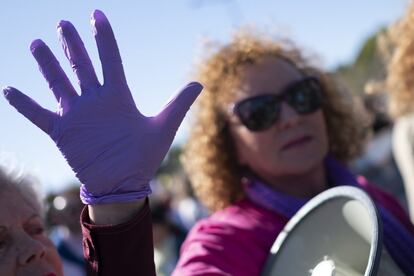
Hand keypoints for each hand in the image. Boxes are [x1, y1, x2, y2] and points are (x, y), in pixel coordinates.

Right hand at [3, 10, 202, 204]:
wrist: (124, 185)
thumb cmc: (144, 157)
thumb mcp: (163, 127)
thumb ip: (179, 103)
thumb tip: (201, 82)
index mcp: (118, 96)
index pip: (110, 59)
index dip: (104, 37)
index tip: (97, 14)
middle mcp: (95, 101)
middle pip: (81, 66)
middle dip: (72, 45)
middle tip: (63, 24)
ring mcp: (77, 115)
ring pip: (58, 83)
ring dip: (47, 65)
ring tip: (37, 44)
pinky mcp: (62, 133)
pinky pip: (38, 115)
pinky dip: (24, 104)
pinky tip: (9, 89)